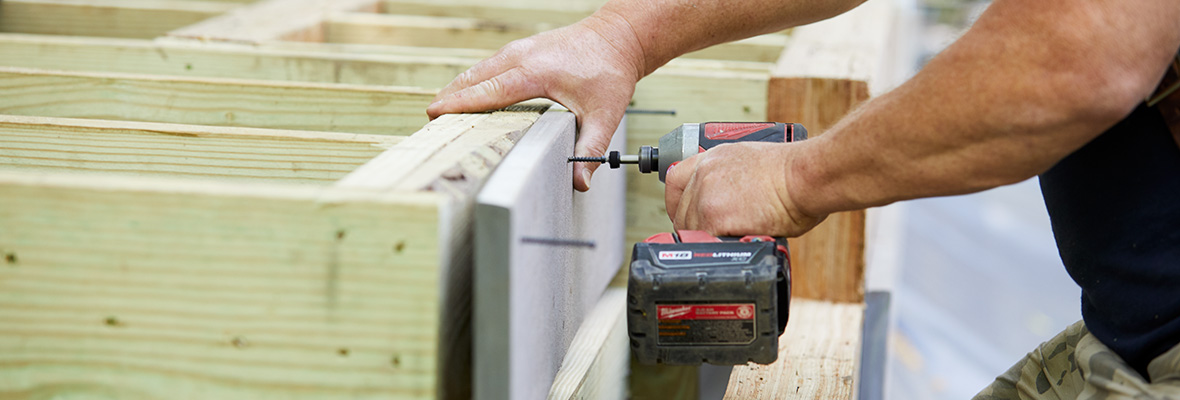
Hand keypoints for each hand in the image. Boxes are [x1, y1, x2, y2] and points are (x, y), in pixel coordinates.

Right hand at [426, 12, 645, 191]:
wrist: (616, 38)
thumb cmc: (609, 71)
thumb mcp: (605, 115)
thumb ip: (591, 149)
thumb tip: (580, 182)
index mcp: (535, 72)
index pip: (489, 90)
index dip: (461, 104)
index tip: (435, 114)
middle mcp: (520, 57)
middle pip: (473, 79)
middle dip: (448, 100)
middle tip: (428, 125)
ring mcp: (517, 51)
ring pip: (476, 71)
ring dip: (456, 90)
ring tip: (438, 115)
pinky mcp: (518, 52)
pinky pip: (486, 68)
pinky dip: (470, 83)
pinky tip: (463, 98)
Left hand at [664, 142, 825, 236]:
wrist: (806, 176)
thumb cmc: (797, 172)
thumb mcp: (754, 163)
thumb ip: (734, 181)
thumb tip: (735, 203)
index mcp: (714, 158)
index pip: (675, 179)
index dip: (678, 202)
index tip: (686, 213)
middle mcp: (705, 174)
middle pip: (681, 210)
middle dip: (696, 226)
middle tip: (717, 235)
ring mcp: (706, 195)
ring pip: (690, 229)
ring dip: (708, 239)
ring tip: (732, 241)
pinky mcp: (714, 217)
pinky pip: (703, 241)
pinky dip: (718, 248)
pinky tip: (734, 244)